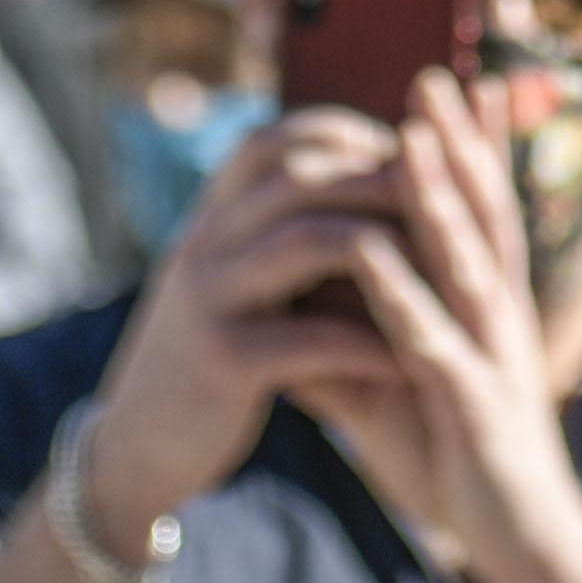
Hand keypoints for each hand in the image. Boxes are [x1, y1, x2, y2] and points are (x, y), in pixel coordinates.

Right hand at [71, 108, 406, 540]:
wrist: (134, 448)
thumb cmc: (206, 357)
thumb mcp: (226, 280)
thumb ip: (269, 231)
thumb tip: (355, 178)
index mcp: (208, 218)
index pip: (275, 140)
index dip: (343, 134)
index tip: (404, 151)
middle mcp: (202, 243)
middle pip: (299, 177)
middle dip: (378, 179)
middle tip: (447, 197)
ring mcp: (206, 300)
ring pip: (303, 242)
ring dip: (383, 248)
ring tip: (442, 266)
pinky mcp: (220, 364)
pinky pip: (305, 337)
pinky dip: (365, 341)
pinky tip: (409, 355)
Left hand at [310, 67, 581, 582]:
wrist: (517, 544)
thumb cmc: (458, 462)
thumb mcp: (394, 391)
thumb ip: (349, 345)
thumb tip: (291, 314)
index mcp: (484, 308)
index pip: (478, 210)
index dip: (465, 145)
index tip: (442, 84)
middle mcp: (497, 317)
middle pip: (482, 211)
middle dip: (457, 140)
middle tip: (432, 70)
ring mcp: (490, 353)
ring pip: (466, 257)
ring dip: (438, 193)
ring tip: (412, 131)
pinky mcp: (472, 401)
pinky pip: (431, 336)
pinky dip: (401, 290)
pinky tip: (371, 250)